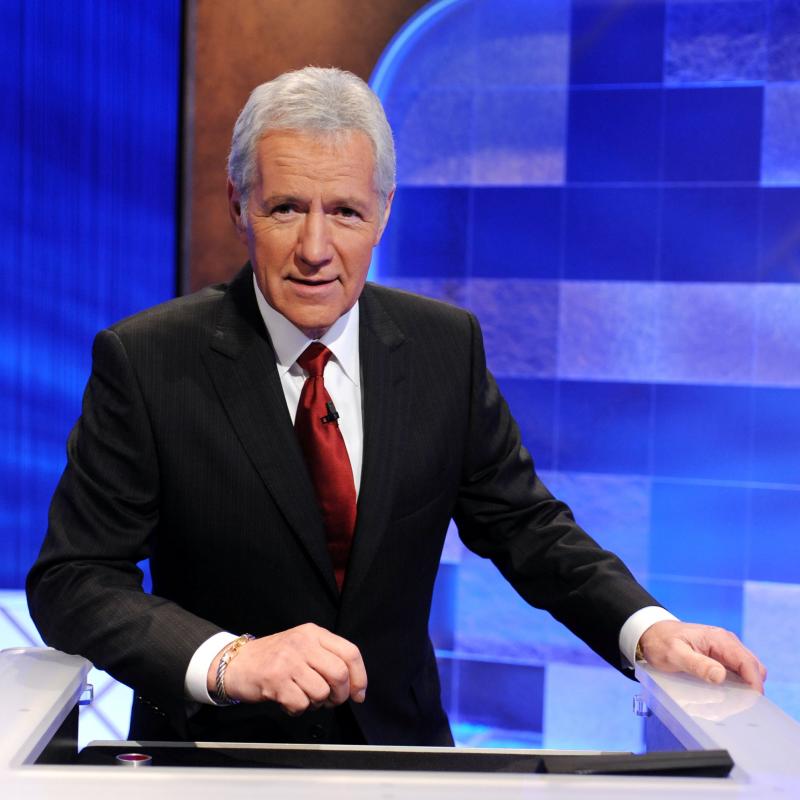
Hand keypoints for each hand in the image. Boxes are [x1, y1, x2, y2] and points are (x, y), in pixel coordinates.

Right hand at [207, 623, 366, 714]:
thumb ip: (327, 658)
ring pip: (321, 692)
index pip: (350, 652)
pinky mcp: (275, 680)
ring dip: (317, 703)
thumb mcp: (303, 646)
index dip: (360, 677)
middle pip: (340, 674)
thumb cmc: (274, 658)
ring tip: (305, 697)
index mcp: (314, 633)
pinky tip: (289, 701)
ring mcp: (289, 661)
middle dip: (340, 695)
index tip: (359, 693)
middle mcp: (303, 643)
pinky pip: (301, 704)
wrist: (237, 663)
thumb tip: (355, 686)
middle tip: (331, 700)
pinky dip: (298, 709)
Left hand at [638, 621, 766, 692]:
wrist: (650, 632)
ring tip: (731, 702)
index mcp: (719, 639)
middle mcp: (726, 642)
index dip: (754, 683)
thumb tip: (721, 676)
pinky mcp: (719, 656)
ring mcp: (724, 649)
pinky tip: (724, 694)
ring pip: (746, 670)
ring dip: (744, 686)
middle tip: (739, 705)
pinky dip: (736, 683)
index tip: (752, 702)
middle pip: (752, 667)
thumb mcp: (675, 654)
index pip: (747, 662)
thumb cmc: (661, 642)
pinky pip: (736, 671)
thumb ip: (697, 665)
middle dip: (751, 686)